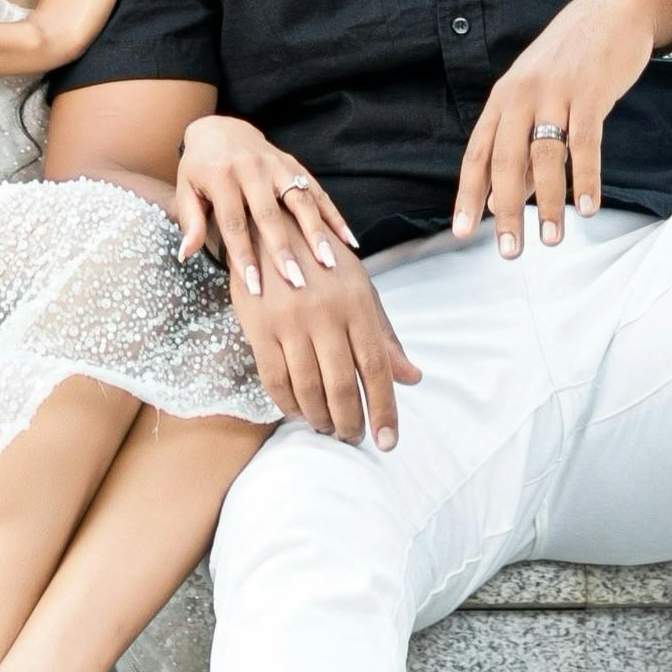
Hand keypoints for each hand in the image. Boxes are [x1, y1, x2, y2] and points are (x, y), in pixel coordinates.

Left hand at [174, 114, 358, 298]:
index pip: (234, 223)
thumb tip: (185, 254)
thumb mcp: (186, 189)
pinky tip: (348, 241)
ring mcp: (277, 165)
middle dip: (283, 250)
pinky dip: (334, 216)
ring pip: (300, 201)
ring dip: (315, 233)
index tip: (255, 287)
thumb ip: (191, 221)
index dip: (244, 256)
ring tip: (327, 263)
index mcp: (222, 177)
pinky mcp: (294, 165)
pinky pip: (318, 191)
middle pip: (270, 215)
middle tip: (296, 281)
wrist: (221, 128)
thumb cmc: (200, 167)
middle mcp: (252, 169)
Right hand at [228, 249, 421, 451]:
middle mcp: (325, 312)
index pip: (376, 368)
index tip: (388, 442)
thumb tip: (413, 378)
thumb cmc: (324, 263)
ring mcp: (289, 320)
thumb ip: (383, 336)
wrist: (269, 228)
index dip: (385, 410)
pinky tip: (299, 412)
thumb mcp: (360, 290)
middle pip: (342, 385)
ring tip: (329, 427)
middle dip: (351, 422)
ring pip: (308, 388)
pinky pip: (275, 380)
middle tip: (354, 437)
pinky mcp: (258, 327)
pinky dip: (289, 405)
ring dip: (320, 418)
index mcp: (357, 303)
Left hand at [451, 0, 671, 257]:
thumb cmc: (573, 62)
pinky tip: (588, 207)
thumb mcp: (539, 96)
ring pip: (545, 156)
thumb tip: (508, 199)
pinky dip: (585, 177)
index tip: (461, 233)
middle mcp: (522, 94)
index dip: (469, 194)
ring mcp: (556, 91)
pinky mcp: (590, 91)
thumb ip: (523, 146)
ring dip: (548, 203)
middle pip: (505, 159)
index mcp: (504, 98)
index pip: (478, 153)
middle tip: (509, 252)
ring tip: (551, 240)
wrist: (614, 10)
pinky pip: (585, 142)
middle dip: (505, 210)